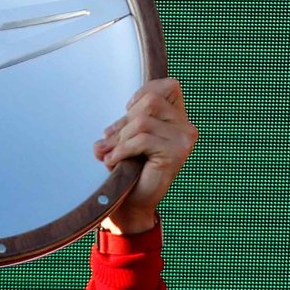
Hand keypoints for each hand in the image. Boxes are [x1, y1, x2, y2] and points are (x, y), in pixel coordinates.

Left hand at [92, 78, 197, 234]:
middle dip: (123, 122)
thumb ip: (123, 125)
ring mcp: (183, 141)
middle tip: (109, 142)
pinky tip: (114, 162)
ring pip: (142, 121)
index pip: (169, 86)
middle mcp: (186, 127)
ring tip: (111, 154)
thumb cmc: (129, 168)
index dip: (144, 92)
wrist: (133, 203)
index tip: (128, 111)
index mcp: (177, 119)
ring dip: (120, 139)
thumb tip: (103, 137)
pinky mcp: (175, 154)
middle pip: (150, 102)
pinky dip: (121, 150)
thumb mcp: (126, 138)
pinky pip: (141, 140)